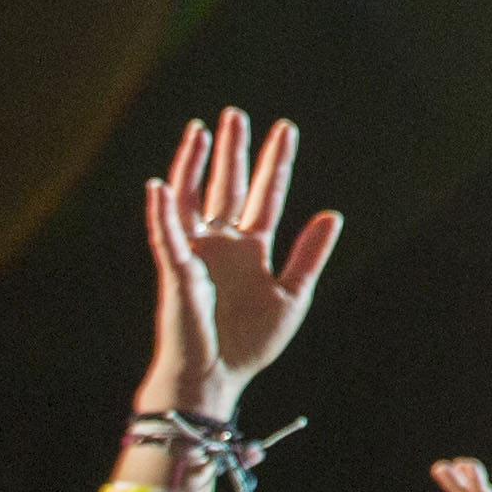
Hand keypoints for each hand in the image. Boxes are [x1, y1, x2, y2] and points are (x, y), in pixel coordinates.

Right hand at [142, 109, 340, 418]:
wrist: (217, 377)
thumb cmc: (249, 343)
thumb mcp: (291, 296)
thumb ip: (308, 255)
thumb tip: (331, 214)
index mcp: (252, 249)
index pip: (266, 195)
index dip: (274, 163)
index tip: (285, 129)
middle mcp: (222, 243)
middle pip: (227, 186)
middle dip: (232, 151)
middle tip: (235, 114)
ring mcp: (196, 253)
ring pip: (191, 198)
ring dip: (194, 165)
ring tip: (200, 130)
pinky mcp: (176, 270)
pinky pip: (167, 235)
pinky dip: (162, 211)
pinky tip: (160, 184)